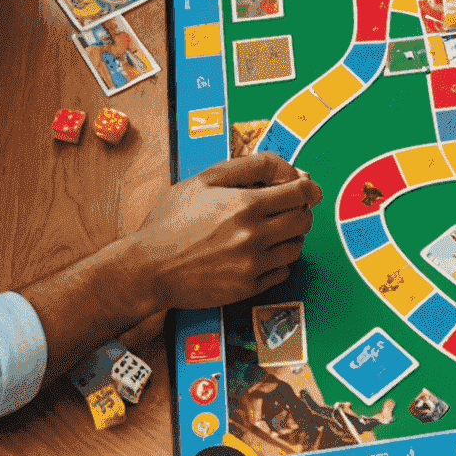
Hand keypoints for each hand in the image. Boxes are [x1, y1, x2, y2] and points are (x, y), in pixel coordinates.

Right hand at [131, 154, 322, 309]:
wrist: (146, 269)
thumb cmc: (171, 222)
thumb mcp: (205, 180)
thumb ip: (250, 167)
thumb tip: (290, 170)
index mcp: (245, 205)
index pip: (301, 192)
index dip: (309, 187)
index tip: (307, 188)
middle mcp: (253, 236)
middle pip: (304, 220)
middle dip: (302, 210)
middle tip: (288, 208)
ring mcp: (252, 265)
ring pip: (296, 247)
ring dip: (292, 235)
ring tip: (273, 230)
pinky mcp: (247, 288)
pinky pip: (283, 272)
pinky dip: (279, 260)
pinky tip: (262, 252)